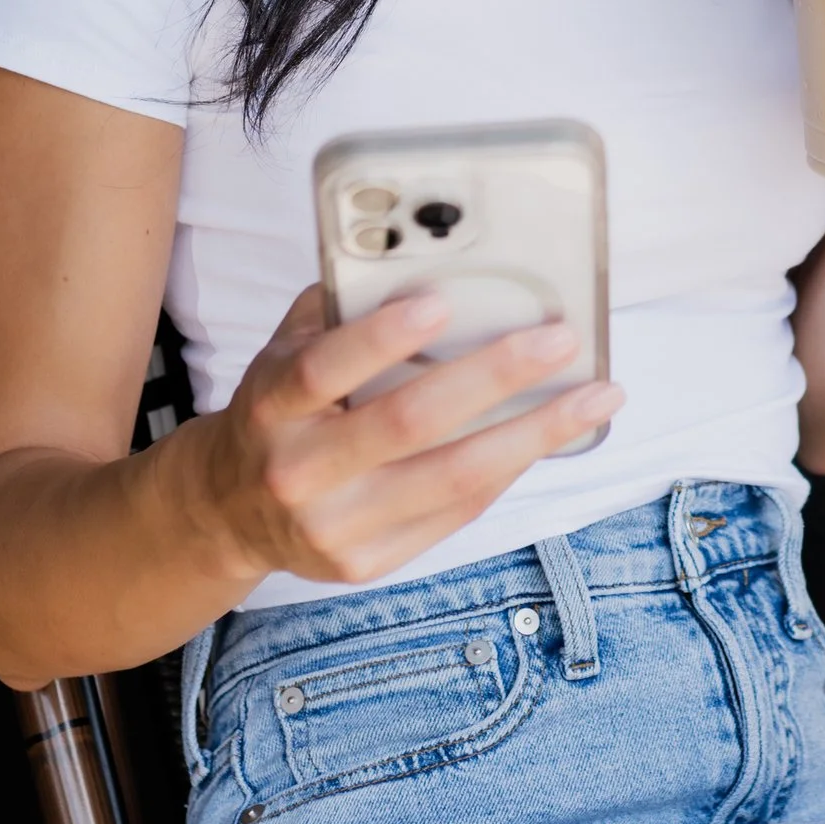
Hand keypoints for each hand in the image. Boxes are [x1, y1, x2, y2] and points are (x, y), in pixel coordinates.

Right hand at [187, 286, 621, 591]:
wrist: (227, 511)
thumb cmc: (279, 410)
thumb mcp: (283, 353)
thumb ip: (340, 310)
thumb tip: (429, 259)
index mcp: (271, 406)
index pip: (323, 369)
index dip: (381, 337)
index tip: (442, 302)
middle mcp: (297, 472)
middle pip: (407, 423)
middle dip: (494, 378)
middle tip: (560, 340)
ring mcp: (333, 527)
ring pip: (452, 478)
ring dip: (535, 434)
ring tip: (597, 397)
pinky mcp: (366, 565)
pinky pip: (457, 511)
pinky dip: (510, 468)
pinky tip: (550, 436)